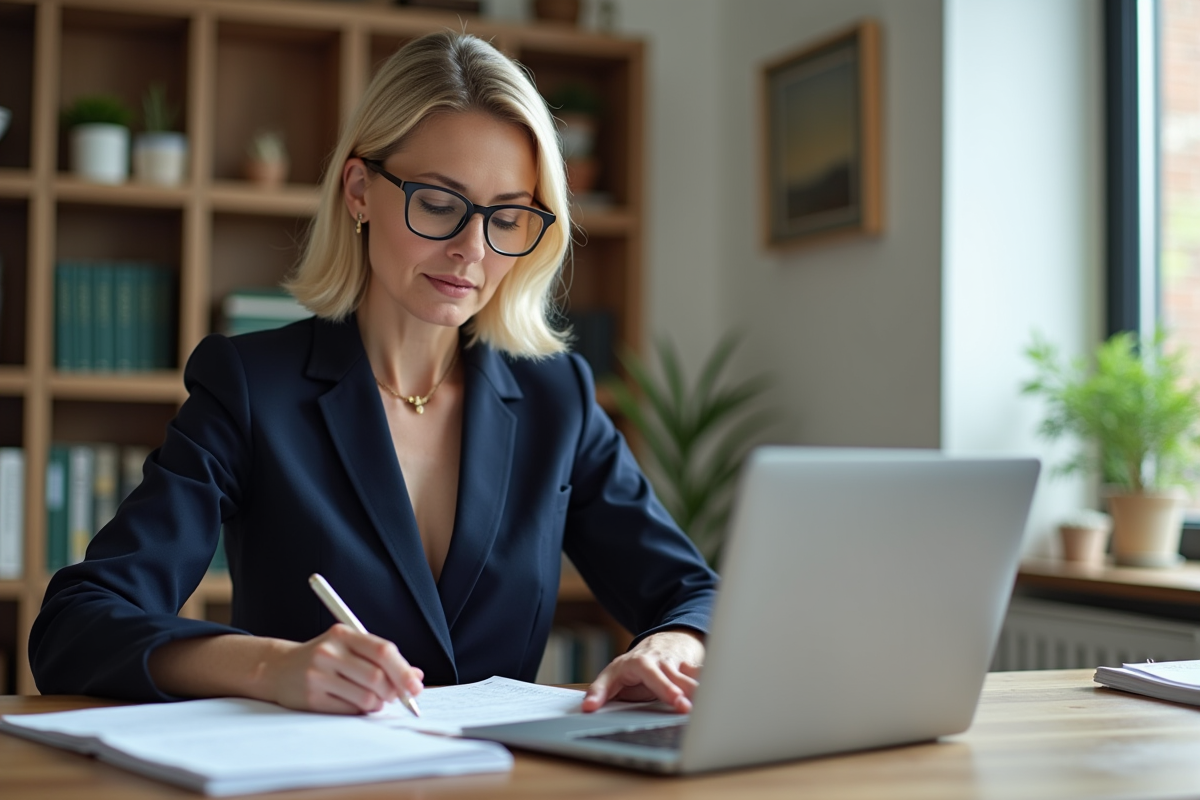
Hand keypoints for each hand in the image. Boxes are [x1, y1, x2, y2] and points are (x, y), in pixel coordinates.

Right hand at [263, 624, 424, 714]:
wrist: (278, 668)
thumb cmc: (324, 658)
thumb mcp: (350, 648)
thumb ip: (382, 658)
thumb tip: (417, 676)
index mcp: (343, 634)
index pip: (383, 651)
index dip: (404, 671)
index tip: (416, 686)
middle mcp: (329, 652)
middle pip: (377, 677)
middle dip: (393, 691)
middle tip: (396, 696)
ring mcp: (317, 675)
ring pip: (366, 697)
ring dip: (378, 703)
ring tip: (374, 700)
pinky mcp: (310, 697)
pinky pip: (349, 710)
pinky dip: (360, 711)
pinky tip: (356, 704)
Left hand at [581, 629, 703, 712]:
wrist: (666, 641)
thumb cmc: (636, 665)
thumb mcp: (613, 674)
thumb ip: (601, 691)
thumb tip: (588, 707)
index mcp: (640, 663)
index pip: (649, 673)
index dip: (659, 687)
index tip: (668, 700)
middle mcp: (661, 661)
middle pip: (672, 676)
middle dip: (678, 691)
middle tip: (684, 708)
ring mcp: (679, 663)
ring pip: (691, 676)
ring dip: (698, 691)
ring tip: (707, 707)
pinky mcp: (695, 667)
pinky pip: (705, 675)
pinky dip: (713, 684)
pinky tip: (721, 694)